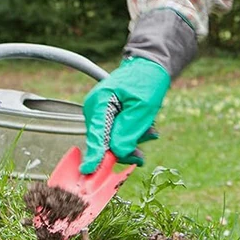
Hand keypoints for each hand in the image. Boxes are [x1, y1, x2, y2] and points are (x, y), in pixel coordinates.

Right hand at [80, 56, 169, 172]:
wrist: (150, 67)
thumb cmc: (147, 81)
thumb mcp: (144, 107)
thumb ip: (129, 129)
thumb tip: (117, 153)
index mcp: (100, 102)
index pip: (95, 134)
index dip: (94, 155)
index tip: (89, 172)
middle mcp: (95, 108)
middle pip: (103, 142)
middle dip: (123, 149)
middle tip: (140, 156)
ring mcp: (99, 113)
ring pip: (110, 140)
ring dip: (131, 141)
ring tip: (149, 132)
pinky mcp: (106, 116)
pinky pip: (114, 134)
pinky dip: (130, 135)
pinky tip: (145, 130)